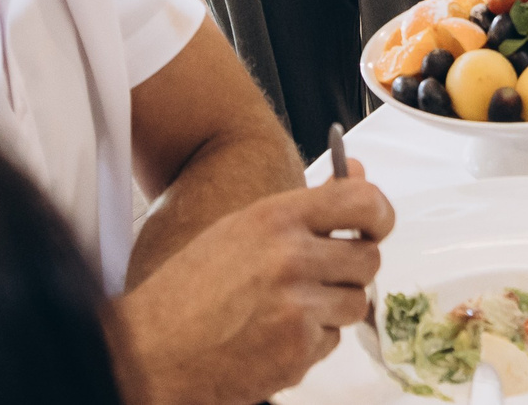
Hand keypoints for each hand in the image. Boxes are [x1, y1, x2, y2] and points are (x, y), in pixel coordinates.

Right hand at [116, 165, 393, 404]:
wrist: (148, 353)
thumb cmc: (188, 291)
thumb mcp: (243, 229)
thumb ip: (307, 205)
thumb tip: (359, 174)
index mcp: (276, 218)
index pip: (363, 202)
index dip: (379, 215)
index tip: (375, 226)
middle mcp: (291, 257)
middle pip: (368, 258)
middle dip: (350, 271)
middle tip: (319, 279)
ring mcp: (297, 306)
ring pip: (355, 303)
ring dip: (332, 309)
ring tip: (286, 310)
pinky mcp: (298, 349)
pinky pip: (332, 341)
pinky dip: (311, 342)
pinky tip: (272, 338)